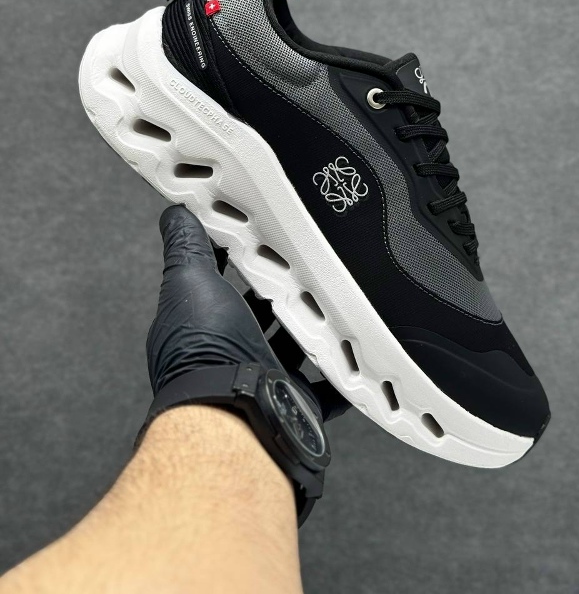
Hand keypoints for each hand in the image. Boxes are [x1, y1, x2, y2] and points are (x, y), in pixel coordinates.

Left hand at [147, 205, 349, 421]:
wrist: (237, 413)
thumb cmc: (207, 351)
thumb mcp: (189, 280)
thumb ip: (185, 246)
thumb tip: (175, 213)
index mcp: (202, 326)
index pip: (220, 285)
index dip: (238, 262)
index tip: (261, 240)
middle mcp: (231, 354)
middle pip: (259, 317)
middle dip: (278, 296)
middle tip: (304, 268)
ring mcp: (264, 378)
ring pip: (292, 349)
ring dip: (308, 332)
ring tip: (333, 304)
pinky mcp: (295, 402)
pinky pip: (325, 390)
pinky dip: (339, 379)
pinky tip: (354, 362)